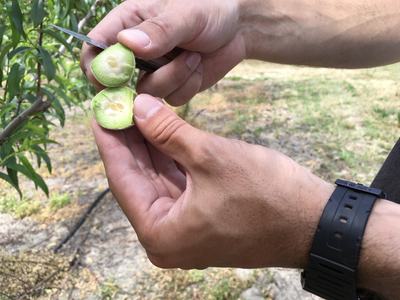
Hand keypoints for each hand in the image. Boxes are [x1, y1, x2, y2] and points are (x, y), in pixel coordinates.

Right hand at [81, 0, 245, 104]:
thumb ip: (159, 30)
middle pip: (117, 79)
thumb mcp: (186, 14)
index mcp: (128, 23)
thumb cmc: (210, 9)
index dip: (97, 67)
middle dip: (140, 80)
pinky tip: (198, 68)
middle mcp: (136, 50)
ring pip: (148, 93)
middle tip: (159, 69)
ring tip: (193, 56)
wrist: (238, 29)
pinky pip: (171, 99)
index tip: (111, 80)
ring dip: (174, 77)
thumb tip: (127, 43)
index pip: (95, 47)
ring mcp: (153, 71)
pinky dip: (186, 86)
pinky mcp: (171, 87)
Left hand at [92, 94, 333, 268]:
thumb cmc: (265, 195)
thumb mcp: (210, 157)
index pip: (122, 179)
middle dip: (129, 141)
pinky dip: (167, 158)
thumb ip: (168, 132)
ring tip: (135, 112)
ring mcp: (184, 229)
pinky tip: (159, 131)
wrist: (313, 221)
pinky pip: (175, 184)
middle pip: (137, 180)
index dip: (110, 141)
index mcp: (160, 233)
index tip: (99, 111)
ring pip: (156, 180)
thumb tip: (139, 108)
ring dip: (148, 147)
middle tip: (116, 105)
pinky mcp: (201, 218)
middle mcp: (166, 237)